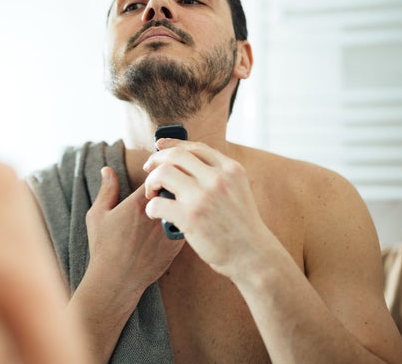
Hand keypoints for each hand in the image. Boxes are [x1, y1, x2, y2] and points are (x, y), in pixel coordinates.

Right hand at [86, 166, 183, 290]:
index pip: (160, 174)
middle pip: (176, 188)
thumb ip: (106, 190)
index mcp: (139, 203)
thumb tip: (107, 169)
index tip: (154, 178)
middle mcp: (158, 215)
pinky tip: (176, 221)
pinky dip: (185, 219)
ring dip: (181, 202)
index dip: (160, 172)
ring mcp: (169, 231)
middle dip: (174, 184)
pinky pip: (188, 225)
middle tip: (166, 189)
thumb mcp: (98, 215)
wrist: (116, 281)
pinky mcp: (177, 246)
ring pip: (185, 206)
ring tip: (173, 204)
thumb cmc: (104, 247)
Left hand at [143, 139, 274, 279]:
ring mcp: (203, 197)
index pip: (195, 147)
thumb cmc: (240, 226)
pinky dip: (151, 207)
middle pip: (174, 156)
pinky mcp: (191, 217)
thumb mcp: (237, 191)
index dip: (172, 144)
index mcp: (230, 169)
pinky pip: (157, 202)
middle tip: (148, 170)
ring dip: (151, 182)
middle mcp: (217, 178)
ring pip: (162, 174)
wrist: (253, 256)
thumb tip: (186, 161)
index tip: (158, 146)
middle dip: (156, 160)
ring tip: (152, 194)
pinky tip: (155, 213)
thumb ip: (217, 175)